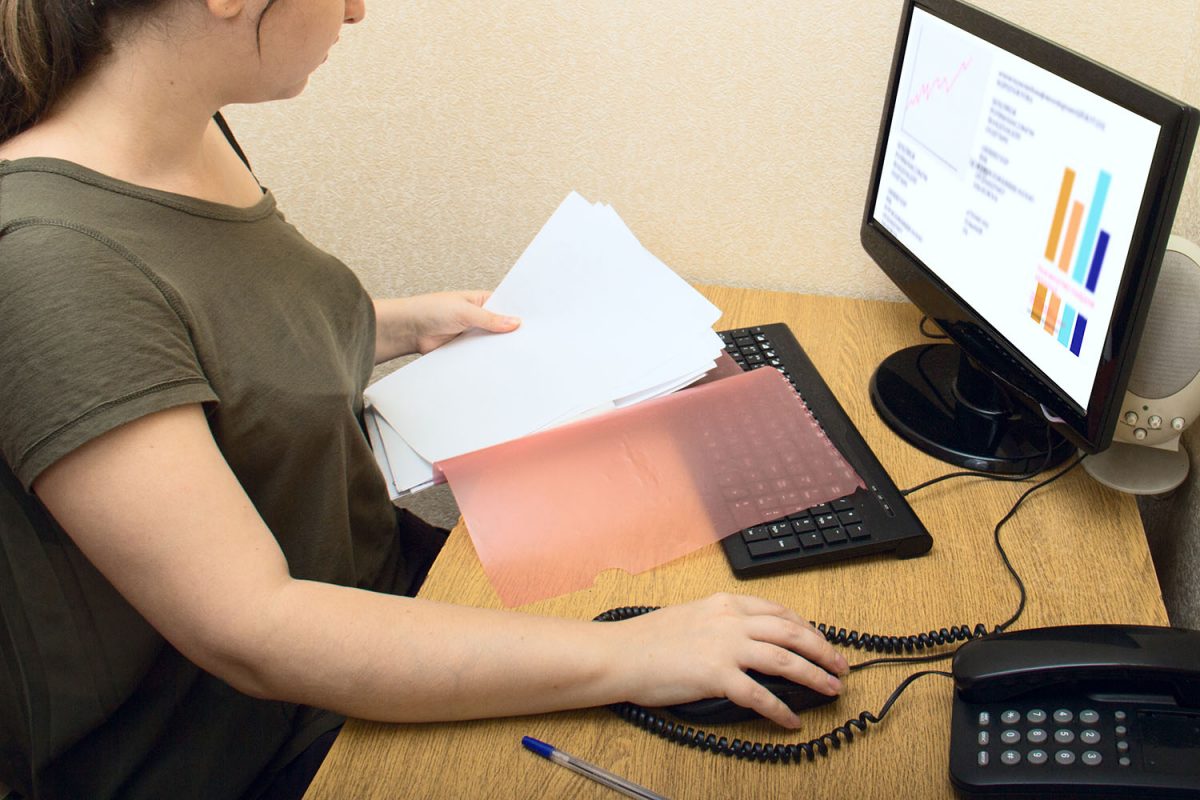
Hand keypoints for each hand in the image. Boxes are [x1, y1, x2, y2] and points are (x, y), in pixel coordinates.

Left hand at [373, 291, 520, 362]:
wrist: (408, 330)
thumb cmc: (430, 310)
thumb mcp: (465, 311)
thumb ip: (490, 319)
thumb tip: (514, 322)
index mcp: (481, 301)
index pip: (506, 307)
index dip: (518, 315)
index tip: (534, 324)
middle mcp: (478, 318)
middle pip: (501, 327)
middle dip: (511, 334)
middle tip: (529, 342)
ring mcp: (471, 335)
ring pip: (491, 343)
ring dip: (498, 348)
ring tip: (517, 356)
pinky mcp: (464, 350)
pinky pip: (480, 356)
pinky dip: (486, 359)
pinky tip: (498, 365)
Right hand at [607, 593, 847, 727]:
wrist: (621, 653)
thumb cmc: (647, 639)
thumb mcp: (691, 616)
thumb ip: (721, 623)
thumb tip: (746, 642)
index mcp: (725, 604)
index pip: (778, 611)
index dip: (807, 626)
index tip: (820, 640)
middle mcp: (730, 620)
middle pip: (792, 631)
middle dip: (823, 649)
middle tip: (840, 665)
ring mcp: (725, 647)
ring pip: (785, 659)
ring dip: (814, 675)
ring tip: (831, 689)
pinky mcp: (717, 675)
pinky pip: (759, 695)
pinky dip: (780, 709)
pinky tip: (791, 720)